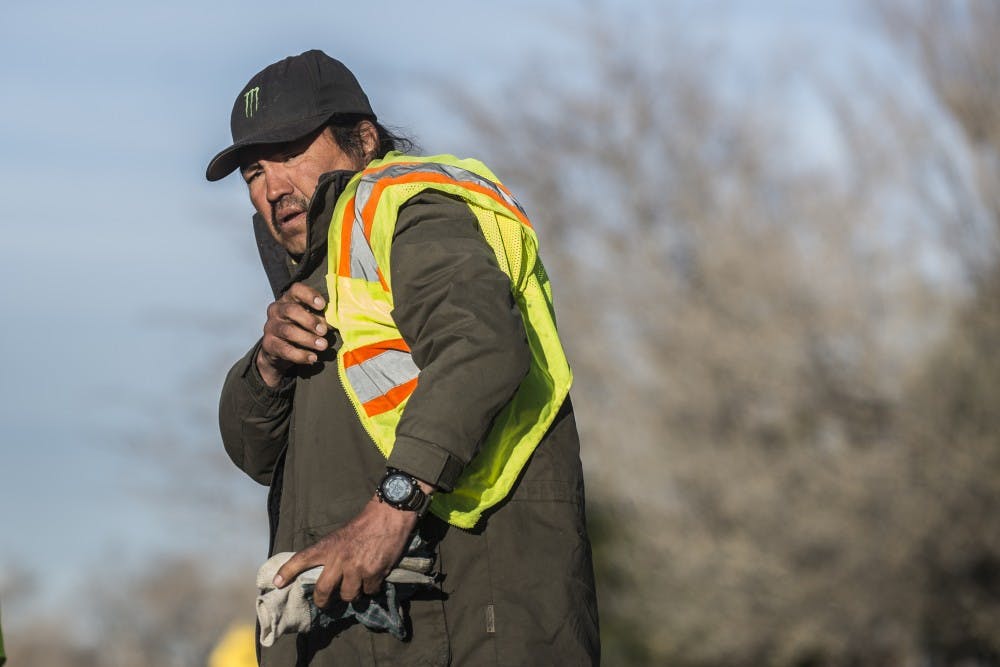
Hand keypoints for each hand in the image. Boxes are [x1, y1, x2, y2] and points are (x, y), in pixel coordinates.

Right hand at [257, 282, 328, 386]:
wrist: (279, 350)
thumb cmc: (300, 329)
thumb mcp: (310, 320)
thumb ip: (320, 318)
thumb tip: (335, 321)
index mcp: (288, 299)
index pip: (296, 290)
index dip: (309, 295)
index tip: (322, 305)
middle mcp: (276, 310)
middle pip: (291, 310)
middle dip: (310, 320)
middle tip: (324, 331)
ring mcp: (271, 327)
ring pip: (288, 331)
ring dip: (308, 339)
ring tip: (323, 345)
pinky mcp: (268, 344)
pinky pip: (285, 350)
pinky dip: (301, 355)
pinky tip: (313, 358)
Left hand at [273, 496, 418, 606]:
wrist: (389, 515)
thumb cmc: (365, 523)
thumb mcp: (341, 535)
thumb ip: (332, 553)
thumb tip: (326, 572)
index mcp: (327, 546)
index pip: (301, 559)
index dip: (287, 572)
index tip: (277, 583)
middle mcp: (338, 559)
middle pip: (322, 591)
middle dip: (322, 601)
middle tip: (325, 603)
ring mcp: (355, 568)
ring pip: (348, 595)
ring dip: (353, 593)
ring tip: (358, 585)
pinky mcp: (373, 574)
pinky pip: (369, 591)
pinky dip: (372, 587)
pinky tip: (375, 576)